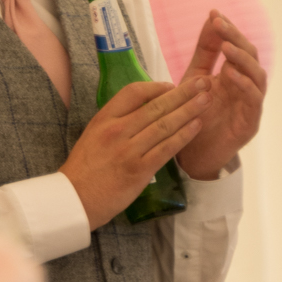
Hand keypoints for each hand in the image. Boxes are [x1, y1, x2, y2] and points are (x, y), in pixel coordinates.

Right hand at [61, 76, 210, 229]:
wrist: (75, 199)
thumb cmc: (85, 168)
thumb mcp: (93, 134)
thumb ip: (116, 121)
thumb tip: (145, 108)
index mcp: (104, 119)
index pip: (133, 92)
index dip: (156, 86)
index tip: (172, 85)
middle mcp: (117, 131)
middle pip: (156, 106)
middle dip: (183, 93)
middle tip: (202, 81)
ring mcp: (129, 150)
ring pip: (165, 125)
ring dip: (189, 111)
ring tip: (207, 99)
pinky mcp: (139, 170)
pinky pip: (166, 148)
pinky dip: (184, 135)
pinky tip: (197, 125)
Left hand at [174, 11, 266, 180]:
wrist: (192, 156)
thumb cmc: (195, 117)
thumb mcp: (194, 78)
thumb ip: (205, 51)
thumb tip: (212, 17)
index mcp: (234, 75)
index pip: (237, 46)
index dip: (229, 30)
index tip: (214, 14)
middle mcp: (246, 87)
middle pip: (250, 56)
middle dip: (236, 39)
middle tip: (220, 25)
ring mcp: (251, 105)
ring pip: (257, 75)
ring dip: (242, 60)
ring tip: (226, 48)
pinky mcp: (251, 123)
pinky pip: (253, 99)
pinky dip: (243, 84)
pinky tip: (228, 74)